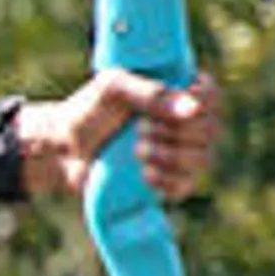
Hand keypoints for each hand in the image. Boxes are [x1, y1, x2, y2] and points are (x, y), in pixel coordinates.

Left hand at [24, 69, 220, 198]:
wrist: (61, 148)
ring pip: (202, 159)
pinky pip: (185, 186)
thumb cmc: (88, 111)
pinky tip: (144, 175)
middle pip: (210, 130)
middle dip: (176, 132)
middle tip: (139, 128)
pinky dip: (167, 181)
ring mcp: (177, 156)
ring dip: (170, 156)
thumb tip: (192, 109)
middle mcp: (183, 126)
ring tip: (137, 151)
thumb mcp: (113, 89)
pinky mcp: (165, 182)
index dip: (205, 99)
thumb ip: (150, 94)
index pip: (213, 96)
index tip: (181, 101)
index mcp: (176, 95)